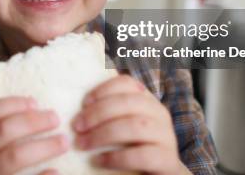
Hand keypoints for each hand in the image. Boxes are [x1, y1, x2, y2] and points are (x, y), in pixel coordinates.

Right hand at [0, 96, 67, 174]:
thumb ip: (4, 125)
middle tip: (55, 119)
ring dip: (42, 147)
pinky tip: (55, 171)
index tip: (36, 103)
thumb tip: (35, 105)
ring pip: (13, 157)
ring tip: (63, 142)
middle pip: (3, 130)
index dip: (14, 104)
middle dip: (32, 122)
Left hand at [72, 75, 189, 174]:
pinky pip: (142, 155)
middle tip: (77, 126)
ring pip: (135, 126)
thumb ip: (108, 114)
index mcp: (146, 101)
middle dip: (98, 113)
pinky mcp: (168, 160)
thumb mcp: (122, 125)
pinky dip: (116, 157)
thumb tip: (76, 110)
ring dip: (103, 134)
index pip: (127, 83)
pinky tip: (99, 160)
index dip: (103, 90)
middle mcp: (159, 114)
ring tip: (83, 144)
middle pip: (128, 102)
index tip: (83, 103)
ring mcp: (166, 136)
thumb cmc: (133, 148)